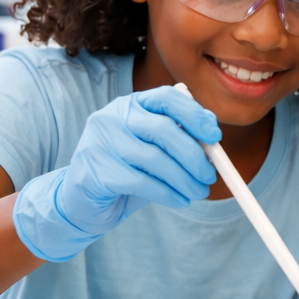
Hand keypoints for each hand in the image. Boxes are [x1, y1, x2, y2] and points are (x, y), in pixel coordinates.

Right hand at [14, 86, 219, 261]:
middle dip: (194, 155)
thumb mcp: (152, 149)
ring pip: (155, 159)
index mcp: (131, 104)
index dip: (195, 115)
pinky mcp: (96, 172)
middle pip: (163, 129)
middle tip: (210, 175)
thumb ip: (179, 139)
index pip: (167, 98)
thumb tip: (213, 143)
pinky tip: (180, 200)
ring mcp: (101, 143)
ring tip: (199, 192)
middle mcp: (112, 118)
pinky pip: (142, 182)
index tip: (215, 136)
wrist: (83, 199)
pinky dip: (168, 193)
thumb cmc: (127, 170)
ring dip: (185, 179)